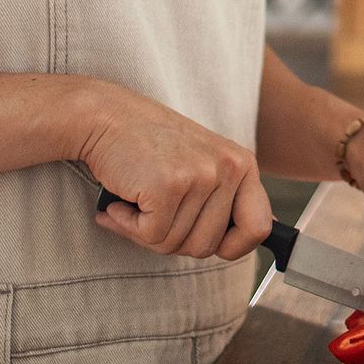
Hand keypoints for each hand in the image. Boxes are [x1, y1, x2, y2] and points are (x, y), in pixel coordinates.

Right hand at [76, 81, 271, 259]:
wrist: (105, 115)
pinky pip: (151, 235)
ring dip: (146, 232)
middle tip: (153, 214)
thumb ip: (227, 198)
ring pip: (175, 243)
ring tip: (136, 201)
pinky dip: (127, 225)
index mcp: (243, 164)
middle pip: (207, 246)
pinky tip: (121, 201)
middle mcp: (229, 168)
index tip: (208, 243)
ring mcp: (200, 175)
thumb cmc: (149, 145)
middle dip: (173, 240)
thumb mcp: (203, 164)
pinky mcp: (168, 185)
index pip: (259, 228)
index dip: (234, 247)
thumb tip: (256, 236)